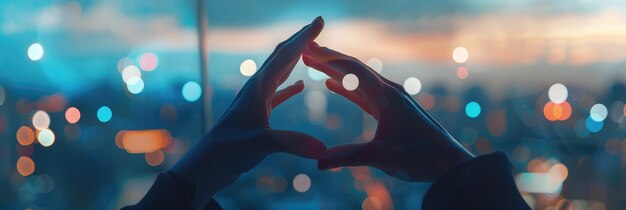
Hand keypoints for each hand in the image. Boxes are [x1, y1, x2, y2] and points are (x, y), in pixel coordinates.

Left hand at [172, 17, 325, 206]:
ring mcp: (255, 102)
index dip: (304, 37)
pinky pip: (277, 95)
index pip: (285, 55)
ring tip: (310, 49)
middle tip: (318, 24)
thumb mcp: (261, 144)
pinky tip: (299, 86)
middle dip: (300, 40)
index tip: (320, 20)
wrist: (207, 166)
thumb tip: (322, 150)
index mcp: (258, 87)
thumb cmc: (228, 152)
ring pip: (279, 73)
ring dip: (294, 59)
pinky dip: (289, 87)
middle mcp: (256, 89)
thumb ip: (291, 143)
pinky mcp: (256, 116)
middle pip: (281, 57)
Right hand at [303, 41, 473, 181]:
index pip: (352, 70)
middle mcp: (390, 91)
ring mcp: (392, 99)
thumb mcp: (381, 157)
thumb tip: (318, 163)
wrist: (448, 163)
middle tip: (306, 49)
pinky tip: (332, 85)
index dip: (328, 60)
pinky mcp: (392, 109)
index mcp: (386, 96)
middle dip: (329, 58)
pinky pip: (364, 93)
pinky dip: (346, 88)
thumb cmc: (419, 157)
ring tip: (313, 62)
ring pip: (358, 80)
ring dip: (335, 71)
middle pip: (354, 68)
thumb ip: (348, 156)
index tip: (308, 51)